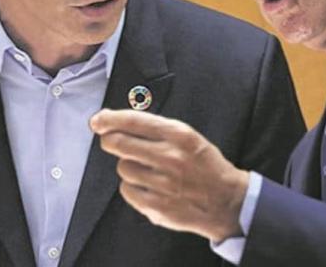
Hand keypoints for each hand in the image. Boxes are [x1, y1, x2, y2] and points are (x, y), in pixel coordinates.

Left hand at [90, 109, 249, 241]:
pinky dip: (132, 187)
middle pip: (119, 143)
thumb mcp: (189, 138)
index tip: (98, 120)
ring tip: (146, 170)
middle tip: (111, 141)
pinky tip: (148, 186)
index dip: (110, 119)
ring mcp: (163, 183)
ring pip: (123, 168)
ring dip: (128, 167)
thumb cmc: (205, 166)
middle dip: (110, 140)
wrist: (227, 201)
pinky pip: (127, 191)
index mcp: (179, 135)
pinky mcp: (157, 206)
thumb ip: (157, 130)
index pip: (134, 121)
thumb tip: (116, 123)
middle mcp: (170, 157)